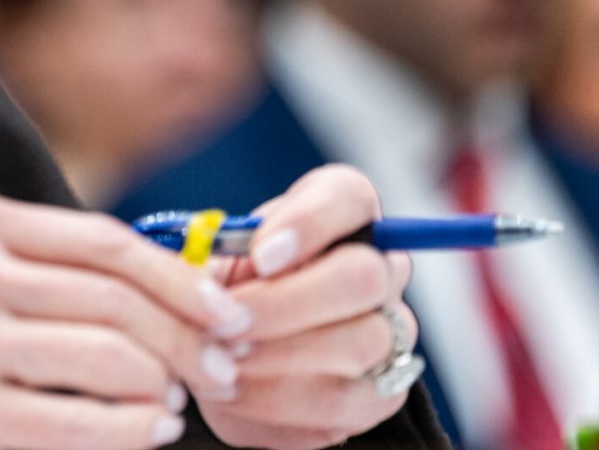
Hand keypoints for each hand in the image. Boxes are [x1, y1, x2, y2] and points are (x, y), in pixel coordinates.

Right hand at [0, 186, 258, 449]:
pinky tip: (142, 430)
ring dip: (165, 387)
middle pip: (120, 300)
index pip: (108, 242)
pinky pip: (81, 421)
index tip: (225, 311)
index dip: (182, 280)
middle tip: (222, 369)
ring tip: (174, 405)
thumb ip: (47, 264)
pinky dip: (131, 429)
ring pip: (111, 358)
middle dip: (191, 341)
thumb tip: (177, 286)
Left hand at [195, 166, 420, 449]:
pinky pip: (343, 403)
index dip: (308, 222)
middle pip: (364, 275)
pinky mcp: (380, 396)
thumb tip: (208, 283)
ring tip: (218, 360)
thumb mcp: (209, 261)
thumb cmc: (224, 291)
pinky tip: (230, 392)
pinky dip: (276, 402)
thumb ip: (210, 259)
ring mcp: (390, 334)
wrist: (228, 358)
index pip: (348, 195)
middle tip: (225, 321)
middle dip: (285, 303)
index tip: (259, 254)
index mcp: (340, 218)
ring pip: (360, 343)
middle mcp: (380, 269)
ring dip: (277, 357)